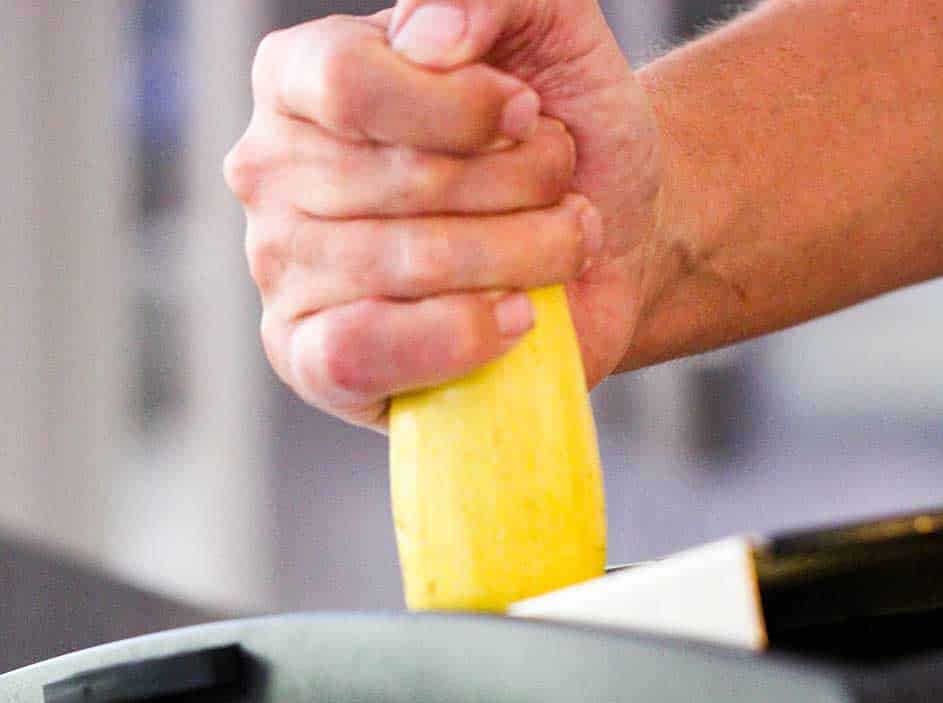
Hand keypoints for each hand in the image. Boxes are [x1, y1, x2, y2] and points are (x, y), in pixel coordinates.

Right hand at [224, 2, 663, 428]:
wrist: (603, 248)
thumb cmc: (560, 138)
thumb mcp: (549, 30)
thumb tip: (427, 37)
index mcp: (300, 77)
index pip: (347, 83)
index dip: (459, 107)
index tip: (530, 113)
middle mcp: (271, 172)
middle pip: (397, 181)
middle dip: (515, 185)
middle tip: (562, 192)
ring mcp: (282, 272)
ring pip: (403, 266)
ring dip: (520, 254)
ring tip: (563, 245)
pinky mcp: (309, 361)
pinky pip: (359, 353)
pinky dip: (459, 337)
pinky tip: (516, 318)